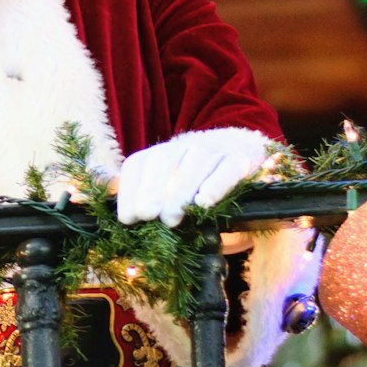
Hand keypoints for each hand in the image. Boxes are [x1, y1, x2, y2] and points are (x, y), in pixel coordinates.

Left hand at [115, 128, 267, 226]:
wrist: (238, 147)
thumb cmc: (195, 179)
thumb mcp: (167, 184)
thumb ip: (146, 197)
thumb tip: (127, 218)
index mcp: (160, 152)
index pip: (137, 164)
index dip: (130, 191)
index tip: (128, 218)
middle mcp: (183, 146)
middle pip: (163, 161)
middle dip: (151, 191)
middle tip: (147, 216)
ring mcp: (213, 151)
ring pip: (194, 164)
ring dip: (179, 193)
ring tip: (172, 219)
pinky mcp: (239, 160)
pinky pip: (227, 169)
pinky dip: (214, 186)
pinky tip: (203, 203)